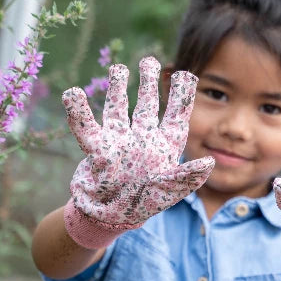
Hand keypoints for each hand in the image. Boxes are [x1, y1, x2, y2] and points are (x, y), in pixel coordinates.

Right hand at [62, 57, 214, 248]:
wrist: (109, 220)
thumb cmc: (143, 206)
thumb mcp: (169, 192)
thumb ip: (186, 177)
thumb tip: (209, 163)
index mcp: (164, 148)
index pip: (176, 117)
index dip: (181, 96)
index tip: (185, 74)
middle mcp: (142, 140)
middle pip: (147, 106)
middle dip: (148, 83)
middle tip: (148, 60)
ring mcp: (119, 142)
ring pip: (119, 109)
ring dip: (118, 89)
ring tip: (119, 68)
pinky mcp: (97, 149)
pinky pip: (86, 127)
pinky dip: (78, 111)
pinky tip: (72, 93)